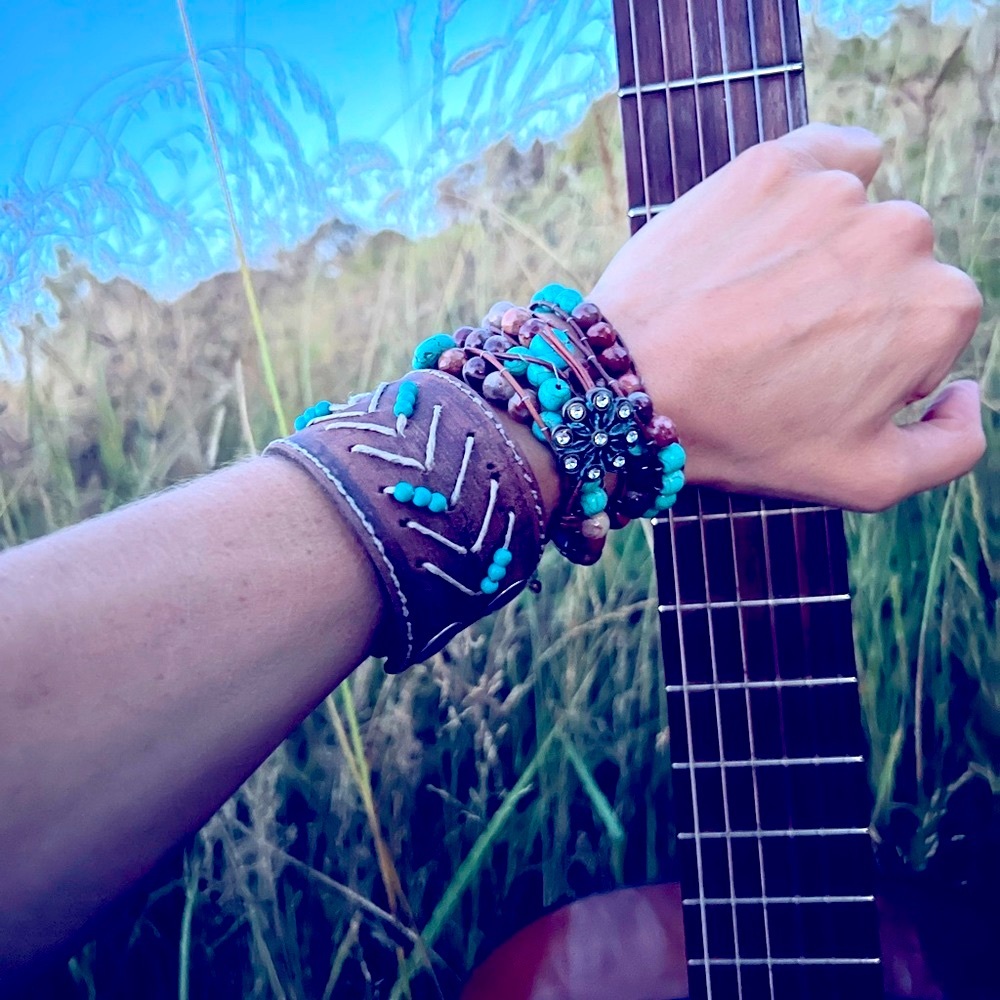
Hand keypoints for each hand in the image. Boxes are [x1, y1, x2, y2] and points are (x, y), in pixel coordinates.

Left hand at [590, 123, 984, 510]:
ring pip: (857, 218)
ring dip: (824, 252)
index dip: (877, 360)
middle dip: (854, 304)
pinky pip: (829, 154)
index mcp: (939, 309)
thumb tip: (970, 393)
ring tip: (757, 299)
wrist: (630, 386)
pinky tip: (776, 226)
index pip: (931, 326)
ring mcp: (835, 191)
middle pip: (896, 267)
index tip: (817, 378)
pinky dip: (816, 182)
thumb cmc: (744, 435)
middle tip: (780, 343)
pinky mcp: (773, 163)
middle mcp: (904, 235)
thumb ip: (953, 448)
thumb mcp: (866, 480)